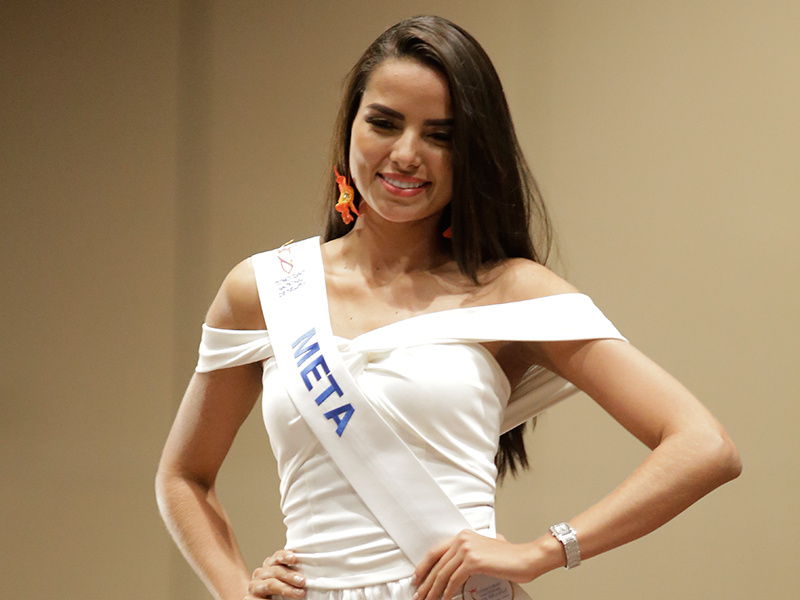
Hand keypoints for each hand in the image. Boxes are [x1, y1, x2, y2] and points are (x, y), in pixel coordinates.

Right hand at [245, 549, 305, 598]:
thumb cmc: (279, 589)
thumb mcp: (286, 580)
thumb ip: (294, 575)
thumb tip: (310, 575)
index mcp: (270, 565)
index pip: (277, 556)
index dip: (285, 556)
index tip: (294, 558)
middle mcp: (261, 573)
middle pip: (275, 570)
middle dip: (290, 575)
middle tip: (302, 581)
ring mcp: (254, 586)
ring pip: (270, 584)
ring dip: (285, 589)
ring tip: (299, 593)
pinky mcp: (249, 598)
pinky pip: (260, 598)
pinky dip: (269, 599)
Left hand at [413, 531, 530, 599]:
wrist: (527, 558)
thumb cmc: (509, 558)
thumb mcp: (484, 552)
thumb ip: (470, 556)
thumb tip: (457, 572)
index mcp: (463, 536)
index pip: (436, 551)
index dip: (423, 566)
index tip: (416, 579)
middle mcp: (462, 539)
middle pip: (437, 564)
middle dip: (426, 583)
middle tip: (419, 595)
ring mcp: (467, 549)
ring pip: (443, 574)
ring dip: (433, 591)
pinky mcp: (473, 561)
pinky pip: (454, 580)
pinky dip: (448, 593)